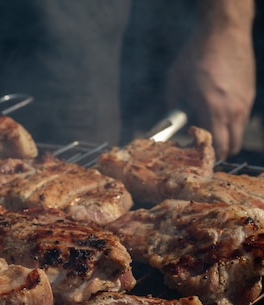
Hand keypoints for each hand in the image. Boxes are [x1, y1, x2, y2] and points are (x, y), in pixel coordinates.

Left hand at [166, 2, 254, 159]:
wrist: (223, 32)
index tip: (194, 153)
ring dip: (226, 137)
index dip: (205, 155)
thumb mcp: (174, 83)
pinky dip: (231, 122)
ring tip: (209, 129)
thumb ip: (172, 108)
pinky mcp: (249, 95)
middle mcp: (233, 110)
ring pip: (238, 133)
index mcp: (212, 109)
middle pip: (232, 147)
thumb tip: (170, 123)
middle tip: (203, 148)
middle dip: (218, 152)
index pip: (216, 147)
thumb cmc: (196, 56)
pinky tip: (217, 112)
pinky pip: (241, 118)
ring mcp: (244, 103)